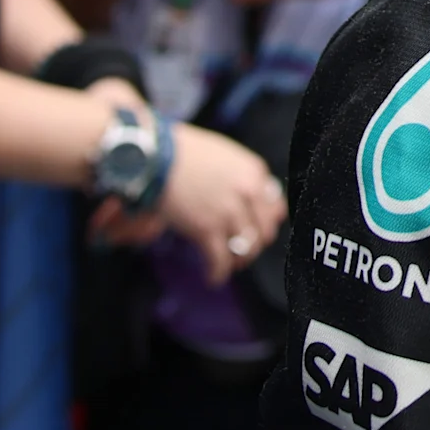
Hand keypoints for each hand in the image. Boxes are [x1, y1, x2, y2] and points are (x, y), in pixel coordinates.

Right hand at [158, 124, 291, 282]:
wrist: (154, 155)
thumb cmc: (181, 150)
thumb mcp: (222, 155)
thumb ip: (240, 176)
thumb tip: (247, 197)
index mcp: (254, 171)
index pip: (275, 206)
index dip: (265, 221)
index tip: (255, 229)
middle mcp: (248, 191)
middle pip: (264, 231)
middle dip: (254, 244)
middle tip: (241, 250)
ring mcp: (229, 212)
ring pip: (246, 249)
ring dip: (238, 260)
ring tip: (227, 264)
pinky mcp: (207, 230)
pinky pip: (220, 260)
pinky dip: (217, 273)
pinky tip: (212, 278)